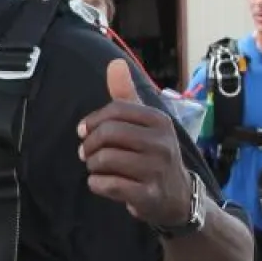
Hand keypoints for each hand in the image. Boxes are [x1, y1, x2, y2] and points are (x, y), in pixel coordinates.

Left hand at [79, 59, 191, 226]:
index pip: (116, 110)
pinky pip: (109, 184)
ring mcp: (157, 170)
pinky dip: (96, 184)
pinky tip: (100, 182)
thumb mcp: (145, 123)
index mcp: (159, 121)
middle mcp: (161, 143)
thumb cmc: (153, 154)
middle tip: (86, 153)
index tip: (84, 131)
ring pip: (105, 159)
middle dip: (89, 144)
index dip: (93, 121)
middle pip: (108, 133)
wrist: (177, 196)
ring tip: (96, 168)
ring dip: (92, 165)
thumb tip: (115, 63)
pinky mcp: (149, 195)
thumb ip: (126, 94)